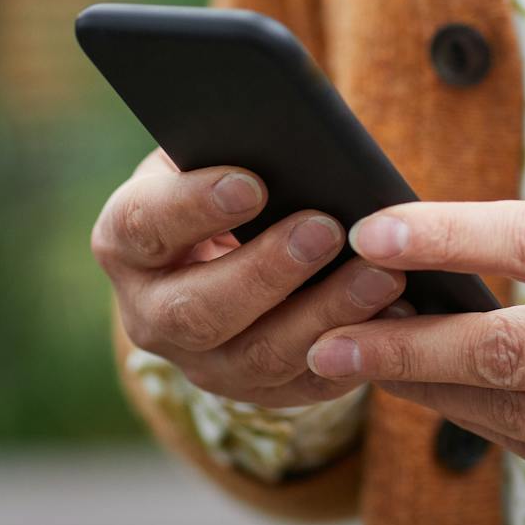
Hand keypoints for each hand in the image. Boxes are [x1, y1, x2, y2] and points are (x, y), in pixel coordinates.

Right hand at [92, 147, 410, 406]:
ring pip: (259, 356)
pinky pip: (308, 384)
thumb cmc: (225, 182)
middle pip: (198, 310)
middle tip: (326, 229)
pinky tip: (398, 316)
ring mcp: (202, 364)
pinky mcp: (257, 392)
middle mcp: (151, 314)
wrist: (230, 251)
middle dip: (266, 271)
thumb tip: (290, 132)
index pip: (144, 226)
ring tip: (382, 275)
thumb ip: (234, 146)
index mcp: (126, 243)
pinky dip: (357, 352)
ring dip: (325, 315)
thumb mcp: (213, 156)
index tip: (251, 183)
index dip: (193, 206)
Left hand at [303, 201, 524, 509]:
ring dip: (433, 398)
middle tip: (329, 342)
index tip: (374, 229)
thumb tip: (458, 274)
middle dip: (407, 352)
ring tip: (367, 372)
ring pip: (517, 418)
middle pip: (509, 354)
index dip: (451, 234)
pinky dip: (494, 430)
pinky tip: (451, 408)